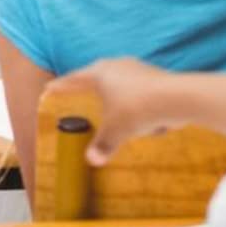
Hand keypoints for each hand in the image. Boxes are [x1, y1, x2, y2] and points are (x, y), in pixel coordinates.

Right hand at [44, 58, 169, 166]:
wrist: (176, 98)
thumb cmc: (137, 109)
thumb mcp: (116, 132)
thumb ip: (103, 145)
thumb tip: (92, 161)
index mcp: (99, 73)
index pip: (74, 79)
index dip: (61, 86)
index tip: (50, 88)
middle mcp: (115, 65)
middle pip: (95, 75)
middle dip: (87, 85)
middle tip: (77, 92)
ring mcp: (135, 67)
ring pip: (117, 80)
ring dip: (112, 92)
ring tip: (108, 104)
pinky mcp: (153, 75)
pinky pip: (136, 88)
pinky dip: (132, 99)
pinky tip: (136, 113)